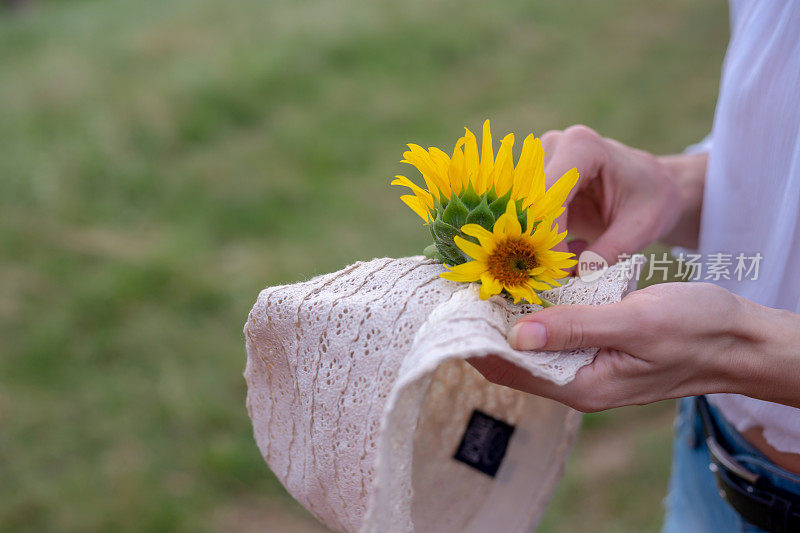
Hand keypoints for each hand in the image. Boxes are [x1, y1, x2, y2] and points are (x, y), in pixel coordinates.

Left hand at [470, 282, 799, 411]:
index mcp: (580, 385)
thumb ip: (575, 328)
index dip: (475, 339)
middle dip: (484, 324)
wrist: (740, 339)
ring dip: (507, 314)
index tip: (453, 302)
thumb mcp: (635, 322)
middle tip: (461, 280)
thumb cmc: (698, 330)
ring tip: (481, 275)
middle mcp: (575, 381)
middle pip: (510, 358)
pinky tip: (522, 281)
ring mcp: (583, 365)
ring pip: (528, 343)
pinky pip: (551, 332)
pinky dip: (534, 310)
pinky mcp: (593, 347)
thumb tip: (516, 334)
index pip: (507, 369)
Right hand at [539, 125, 704, 261]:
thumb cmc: (653, 198)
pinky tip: (577, 247)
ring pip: (521, 215)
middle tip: (568, 273)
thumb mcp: (642, 227)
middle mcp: (552, 148)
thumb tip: (578, 273)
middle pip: (528, 205)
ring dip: (543, 245)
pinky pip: (524, 220)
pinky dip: (545, 243)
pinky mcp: (532, 182)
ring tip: (581, 255)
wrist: (651, 187)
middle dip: (542, 245)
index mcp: (581, 146)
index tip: (564, 270)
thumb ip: (610, 250)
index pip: (547, 196)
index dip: (550, 236)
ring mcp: (538, 163)